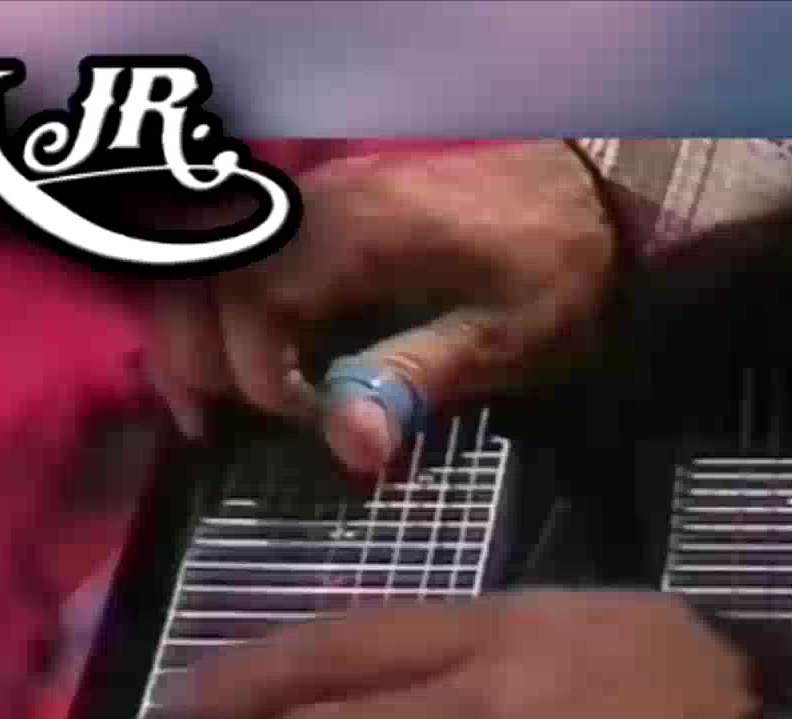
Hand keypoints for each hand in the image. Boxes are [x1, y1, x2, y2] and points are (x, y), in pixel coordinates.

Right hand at [150, 141, 615, 473]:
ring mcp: (321, 198)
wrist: (598, 195)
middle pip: (208, 270)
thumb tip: (352, 449)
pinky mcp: (329, 208)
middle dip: (194, 353)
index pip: (257, 299)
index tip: (300, 425)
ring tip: (207, 406)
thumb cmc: (559, 272)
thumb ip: (417, 382)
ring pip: (212, 257)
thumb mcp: (505, 338)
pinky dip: (220, 307)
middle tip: (211, 429)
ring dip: (193, 330)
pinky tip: (241, 362)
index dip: (258, 373)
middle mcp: (323, 203)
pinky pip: (244, 251)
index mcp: (362, 232)